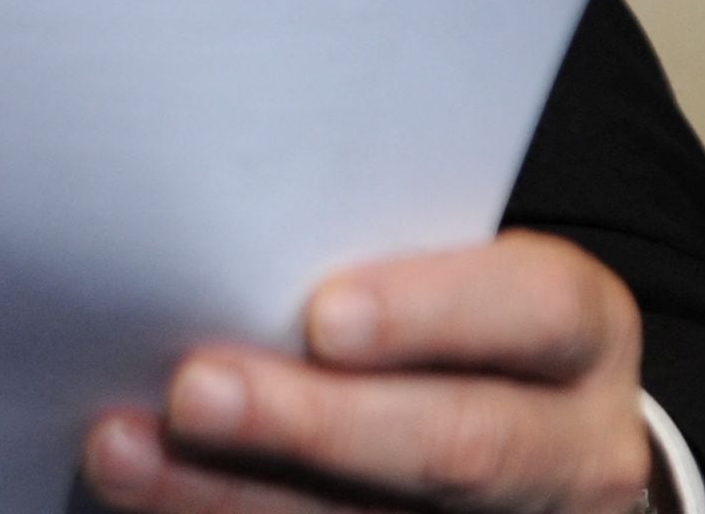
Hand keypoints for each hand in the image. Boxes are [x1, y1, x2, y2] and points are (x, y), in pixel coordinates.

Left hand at [81, 233, 658, 513]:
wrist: (530, 428)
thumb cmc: (452, 312)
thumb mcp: (457, 264)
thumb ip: (374, 246)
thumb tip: (222, 217)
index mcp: (582, 335)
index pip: (537, 310)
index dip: (432, 312)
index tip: (322, 313)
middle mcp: (573, 452)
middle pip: (459, 447)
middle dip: (313, 423)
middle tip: (193, 388)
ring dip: (229, 496)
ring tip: (122, 450)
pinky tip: (151, 495)